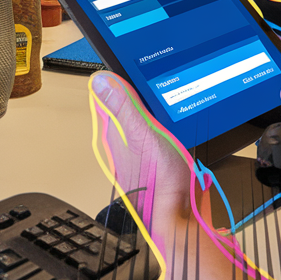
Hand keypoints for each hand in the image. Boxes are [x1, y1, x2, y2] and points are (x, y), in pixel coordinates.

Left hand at [89, 72, 192, 245]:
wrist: (179, 220)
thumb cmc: (160, 184)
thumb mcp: (145, 136)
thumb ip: (124, 108)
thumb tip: (101, 80)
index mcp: (115, 131)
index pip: (107, 93)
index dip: (115, 75)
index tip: (126, 60)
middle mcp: (123, 139)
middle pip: (124, 103)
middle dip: (133, 88)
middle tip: (145, 73)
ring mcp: (138, 149)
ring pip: (140, 116)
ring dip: (150, 105)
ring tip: (157, 94)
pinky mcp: (155, 157)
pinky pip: (155, 130)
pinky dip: (162, 121)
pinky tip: (171, 121)